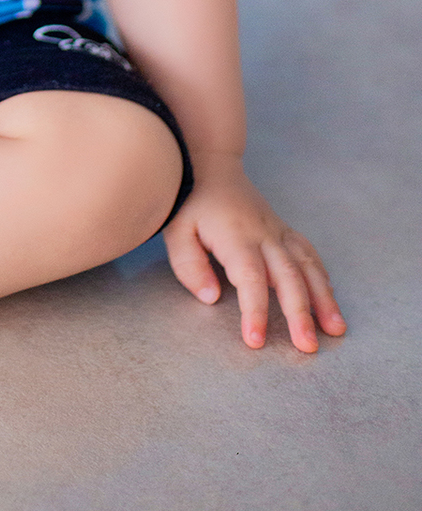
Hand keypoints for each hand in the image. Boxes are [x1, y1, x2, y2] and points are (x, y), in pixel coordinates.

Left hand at [163, 156, 345, 352]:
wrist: (210, 163)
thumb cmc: (189, 200)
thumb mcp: (175, 229)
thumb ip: (190, 264)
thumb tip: (212, 298)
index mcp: (236, 236)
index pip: (250, 278)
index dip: (255, 311)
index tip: (256, 340)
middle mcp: (264, 234)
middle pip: (288, 276)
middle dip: (300, 313)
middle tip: (307, 346)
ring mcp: (278, 231)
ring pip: (308, 265)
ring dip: (324, 298)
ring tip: (335, 329)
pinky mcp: (284, 230)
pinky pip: (309, 254)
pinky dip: (322, 278)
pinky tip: (330, 300)